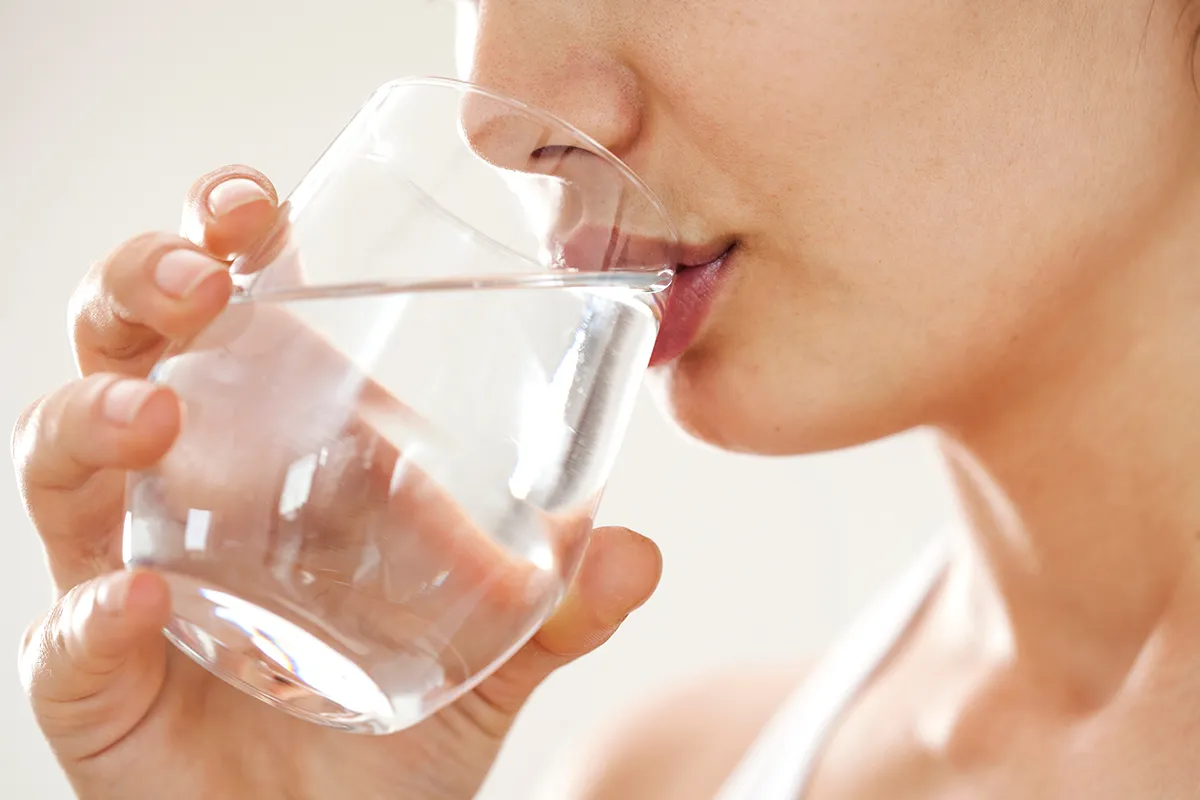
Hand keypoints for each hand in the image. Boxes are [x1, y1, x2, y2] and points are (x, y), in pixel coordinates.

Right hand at [12, 166, 661, 799]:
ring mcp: (128, 574)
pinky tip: (139, 599)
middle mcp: (186, 491)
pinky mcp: (99, 681)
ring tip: (154, 412)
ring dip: (94, 418)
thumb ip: (559, 604)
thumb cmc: (392, 720)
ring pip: (63, 465)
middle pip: (127, 349)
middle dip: (140, 286)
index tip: (259, 202)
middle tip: (201, 273)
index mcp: (274, 446)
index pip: (230, 311)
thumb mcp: (491, 647)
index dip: (222, 238)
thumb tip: (637, 553)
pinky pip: (67, 638)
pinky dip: (91, 617)